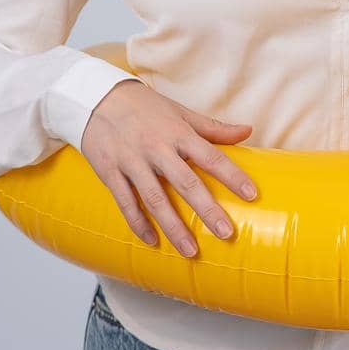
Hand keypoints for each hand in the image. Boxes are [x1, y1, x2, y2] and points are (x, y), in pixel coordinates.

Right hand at [80, 78, 258, 258]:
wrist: (97, 99)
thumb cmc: (146, 107)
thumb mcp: (181, 112)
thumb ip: (213, 128)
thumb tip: (247, 130)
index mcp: (178, 133)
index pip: (211, 157)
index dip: (232, 176)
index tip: (252, 195)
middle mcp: (157, 149)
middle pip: (186, 183)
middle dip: (207, 209)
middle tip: (227, 233)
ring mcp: (133, 162)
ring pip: (155, 199)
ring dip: (174, 227)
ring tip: (191, 250)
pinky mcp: (111, 172)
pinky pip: (126, 203)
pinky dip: (138, 224)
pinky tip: (153, 242)